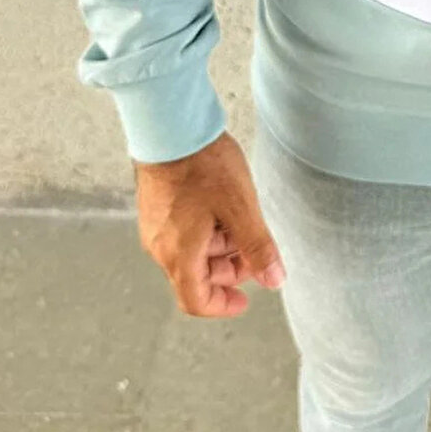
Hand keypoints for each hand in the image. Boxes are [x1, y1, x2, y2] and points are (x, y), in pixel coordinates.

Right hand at [134, 131, 285, 317]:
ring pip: (191, 252)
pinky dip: (206, 230)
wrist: (170, 126)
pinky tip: (224, 206)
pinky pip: (182, 232)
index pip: (196, 301)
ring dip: (220, 247)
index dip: (223, 305)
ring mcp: (156, 226)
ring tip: (242, 218)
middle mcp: (161, 246)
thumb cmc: (203, 165)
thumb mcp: (241, 207)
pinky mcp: (156, 207)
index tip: (246, 299)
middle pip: (197, 276)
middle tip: (255, 248)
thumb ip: (258, 247)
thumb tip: (274, 280)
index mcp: (179, 254)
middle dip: (229, 269)